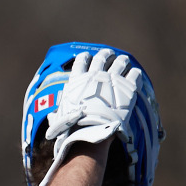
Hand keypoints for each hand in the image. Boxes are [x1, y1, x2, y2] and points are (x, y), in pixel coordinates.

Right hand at [39, 48, 138, 185]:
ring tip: (123, 60)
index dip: (85, 58)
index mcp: (79, 81)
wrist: (92, 132)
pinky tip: (134, 74)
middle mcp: (96, 76)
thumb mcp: (59, 120)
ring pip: (120, 62)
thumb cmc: (72, 128)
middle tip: (108, 54)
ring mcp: (113, 80)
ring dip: (122, 60)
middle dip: (105, 55)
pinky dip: (135, 73)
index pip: (81, 62)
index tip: (87, 56)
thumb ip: (57, 115)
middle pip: (102, 58)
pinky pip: (134, 74)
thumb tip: (50, 117)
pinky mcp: (127, 88)